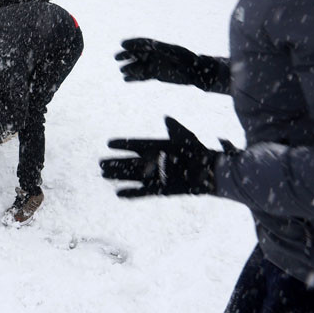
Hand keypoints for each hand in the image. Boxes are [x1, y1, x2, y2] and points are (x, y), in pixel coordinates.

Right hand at [100, 117, 217, 196]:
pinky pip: (145, 192)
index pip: (138, 145)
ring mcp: (159, 176)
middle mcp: (157, 162)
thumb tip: (168, 118)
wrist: (213, 172)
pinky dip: (132, 194)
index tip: (109, 143)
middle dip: (116, 162)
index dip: (124, 144)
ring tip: (104, 175)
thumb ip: (176, 130)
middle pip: (132, 162)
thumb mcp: (188, 138)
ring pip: (135, 176)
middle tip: (100, 163)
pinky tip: (119, 194)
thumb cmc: (201, 153)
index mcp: (160, 147)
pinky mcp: (164, 189)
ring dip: (120, 176)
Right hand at [116, 38, 227, 91]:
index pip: (144, 44)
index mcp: (160, 47)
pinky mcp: (156, 74)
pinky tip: (126, 80)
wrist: (196, 72)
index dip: (133, 43)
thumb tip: (156, 47)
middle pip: (138, 54)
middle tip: (116, 57)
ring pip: (139, 66)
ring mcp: (155, 65)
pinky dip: (135, 78)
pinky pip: (143, 76)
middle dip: (127, 55)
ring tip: (122, 71)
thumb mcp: (181, 54)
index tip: (123, 44)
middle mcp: (155, 55)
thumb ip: (168, 51)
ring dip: (130, 68)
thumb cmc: (190, 61)